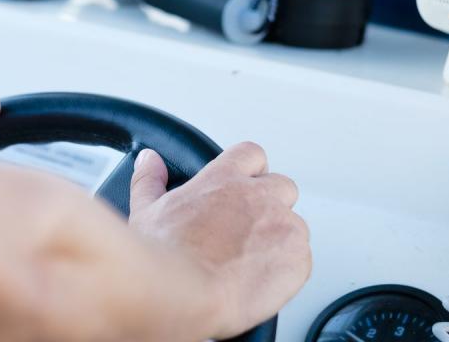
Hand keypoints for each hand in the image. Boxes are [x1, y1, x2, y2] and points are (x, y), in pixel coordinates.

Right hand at [128, 142, 310, 338]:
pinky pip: (302, 259)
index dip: (251, 171)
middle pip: (282, 186)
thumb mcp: (146, 210)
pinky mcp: (297, 258)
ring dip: (279, 240)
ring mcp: (281, 225)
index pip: (252, 155)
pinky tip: (262, 281)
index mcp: (224, 179)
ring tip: (253, 264)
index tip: (244, 187)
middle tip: (250, 231)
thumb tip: (150, 160)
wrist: (184, 292)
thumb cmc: (164, 255)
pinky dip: (287, 271)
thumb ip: (150, 179)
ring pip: (294, 225)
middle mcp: (258, 195)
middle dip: (271, 205)